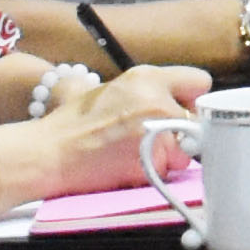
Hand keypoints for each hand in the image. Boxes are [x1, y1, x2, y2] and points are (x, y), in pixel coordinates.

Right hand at [16, 62, 209, 193]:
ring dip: (170, 156)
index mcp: (147, 77)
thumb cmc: (73, 124)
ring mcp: (158, 133)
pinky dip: (156, 173)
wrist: (49, 153)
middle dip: (181, 131)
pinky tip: (131, 167)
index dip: (189, 98)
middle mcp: (158, 101)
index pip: (199, 81)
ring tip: (137, 154)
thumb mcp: (113, 89)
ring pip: (187, 150)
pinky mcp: (152, 163)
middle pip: (195, 119)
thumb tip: (177, 97)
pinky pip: (170, 170)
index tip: (180, 108)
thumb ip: (148, 89)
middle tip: (155, 138)